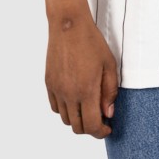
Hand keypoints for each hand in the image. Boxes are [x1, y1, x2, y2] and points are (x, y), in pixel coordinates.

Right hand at [45, 12, 118, 137]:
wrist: (69, 26)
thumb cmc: (92, 43)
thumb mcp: (109, 65)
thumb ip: (110, 91)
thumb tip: (108, 113)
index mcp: (86, 91)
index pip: (92, 125)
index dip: (101, 132)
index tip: (108, 128)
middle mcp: (69, 94)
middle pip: (77, 127)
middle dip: (91, 128)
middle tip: (101, 119)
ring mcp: (56, 90)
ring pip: (65, 119)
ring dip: (78, 120)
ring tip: (89, 108)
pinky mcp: (49, 84)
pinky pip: (56, 107)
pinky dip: (66, 110)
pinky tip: (76, 100)